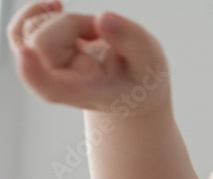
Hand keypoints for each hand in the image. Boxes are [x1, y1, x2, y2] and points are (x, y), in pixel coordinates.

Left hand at [7, 1, 168, 113]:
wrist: (131, 88)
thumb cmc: (141, 79)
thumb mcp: (150, 61)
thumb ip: (131, 40)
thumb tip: (103, 18)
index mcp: (86, 93)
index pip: (52, 88)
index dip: (35, 72)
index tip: (26, 55)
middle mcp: (58, 83)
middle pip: (43, 42)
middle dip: (73, 24)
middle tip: (103, 34)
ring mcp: (45, 68)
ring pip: (30, 30)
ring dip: (64, 21)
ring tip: (91, 33)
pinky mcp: (39, 52)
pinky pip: (21, 27)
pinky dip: (38, 11)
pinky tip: (56, 7)